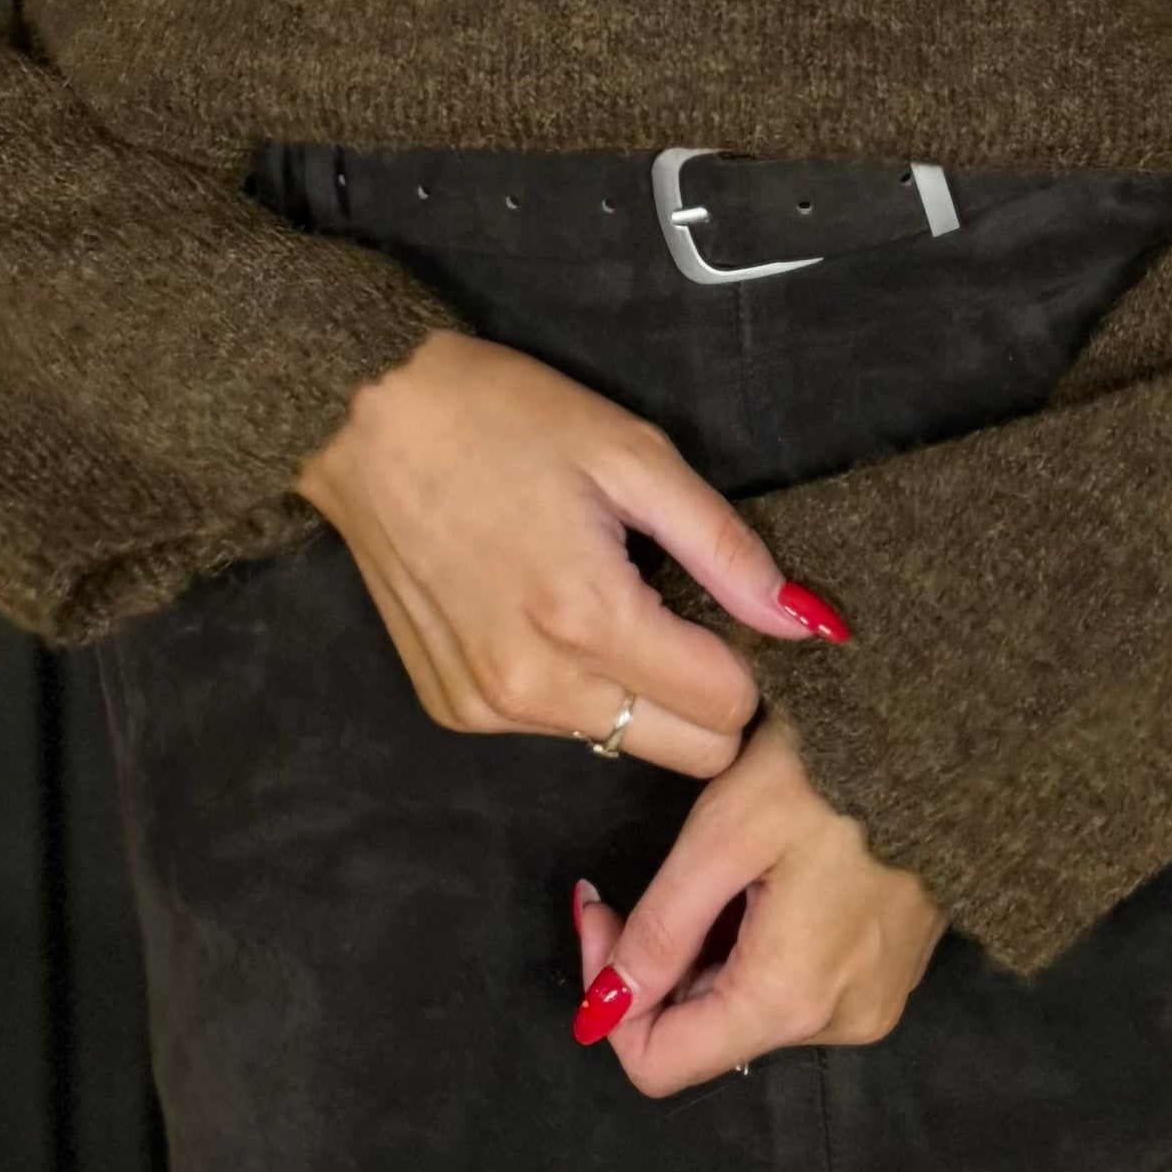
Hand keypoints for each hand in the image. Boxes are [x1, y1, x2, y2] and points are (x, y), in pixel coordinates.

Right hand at [292, 327, 848, 778]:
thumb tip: (806, 623)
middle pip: (685, 752)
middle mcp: (536, 686)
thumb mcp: (633, 455)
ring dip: (638, 693)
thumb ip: (724, 549)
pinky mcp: (453, 710)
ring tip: (607, 600)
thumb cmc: (504, 419)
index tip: (731, 614)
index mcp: (588, 618)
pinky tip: (547, 613)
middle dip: (706, 696)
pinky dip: (574, 686)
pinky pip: (555, 728)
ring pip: (621, 744)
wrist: (365, 423)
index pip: (725, 710)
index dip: (748, 662)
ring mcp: (487, 708)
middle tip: (685, 616)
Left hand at [567, 706, 947, 1093]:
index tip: (604, 911)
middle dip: (659, 964)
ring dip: (711, 950)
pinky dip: (760, 946)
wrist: (953, 739)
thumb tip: (602, 1008)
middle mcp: (837, 1024)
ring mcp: (873, 1003)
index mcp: (789, 1001)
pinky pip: (798, 986)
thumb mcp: (725, 834)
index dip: (611, 998)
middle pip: (704, 1033)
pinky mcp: (891, 975)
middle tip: (649, 877)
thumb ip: (662, 931)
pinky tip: (771, 876)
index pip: (660, 1064)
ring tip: (727, 865)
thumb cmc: (834, 773)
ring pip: (747, 1008)